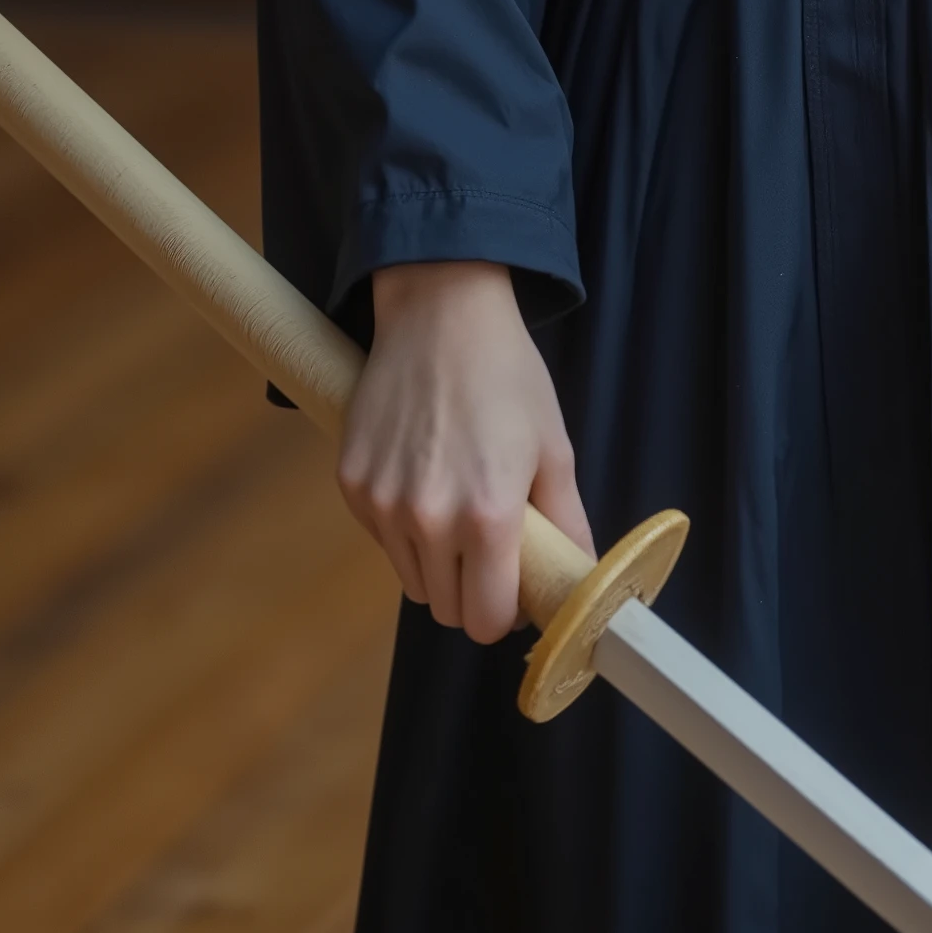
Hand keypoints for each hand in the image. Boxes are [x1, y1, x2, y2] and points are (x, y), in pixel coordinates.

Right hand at [338, 259, 593, 643]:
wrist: (441, 312)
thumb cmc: (507, 375)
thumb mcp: (553, 446)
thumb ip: (567, 523)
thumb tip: (580, 579)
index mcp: (487, 517)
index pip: (484, 620)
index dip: (503, 611)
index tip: (513, 589)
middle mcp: (428, 520)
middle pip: (445, 608)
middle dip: (470, 590)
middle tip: (489, 547)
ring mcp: (383, 503)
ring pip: (411, 578)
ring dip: (435, 562)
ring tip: (456, 505)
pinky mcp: (351, 483)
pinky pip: (381, 537)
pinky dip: (401, 527)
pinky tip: (422, 476)